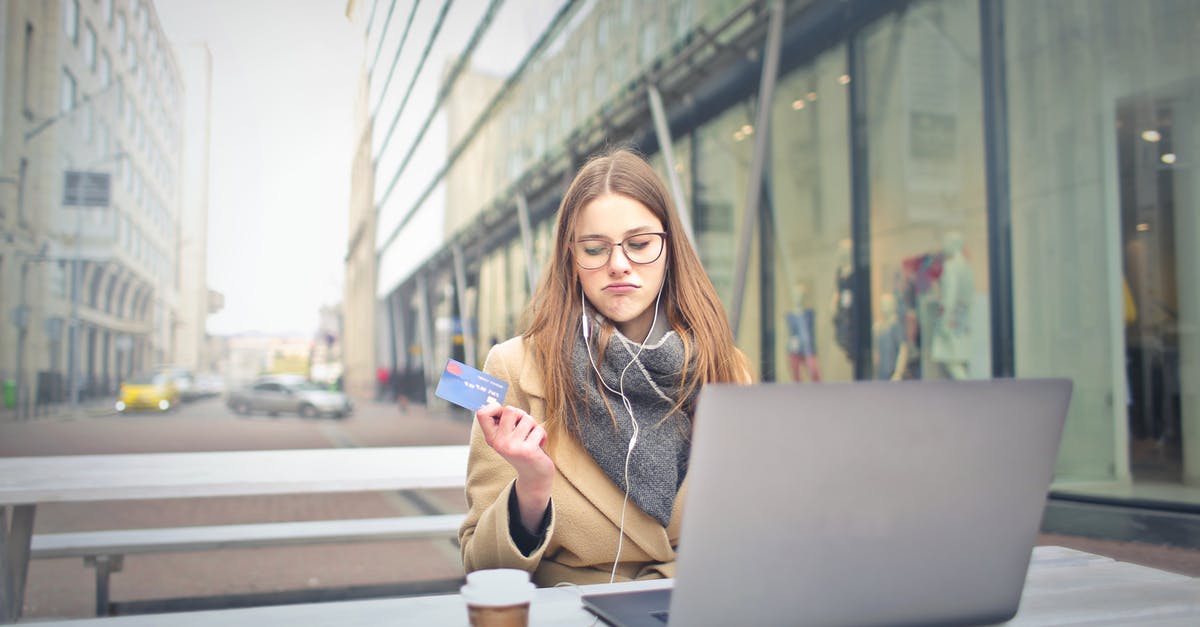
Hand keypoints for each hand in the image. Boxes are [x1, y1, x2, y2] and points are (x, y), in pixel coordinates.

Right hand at [476, 403, 554, 532]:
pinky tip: (539, 446)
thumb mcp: (507, 437)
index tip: (504, 414)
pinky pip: (538, 429)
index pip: (482, 413)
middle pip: (510, 410)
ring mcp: (512, 447)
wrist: (534, 476)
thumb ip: (502, 422)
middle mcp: (499, 443)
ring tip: (531, 439)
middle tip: (524, 428)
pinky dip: (542, 435)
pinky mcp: (527, 451)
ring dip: (534, 427)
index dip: (495, 407)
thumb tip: (493, 403)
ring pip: (527, 419)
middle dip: (522, 415)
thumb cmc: (522, 449)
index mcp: (491, 438)